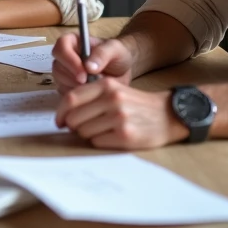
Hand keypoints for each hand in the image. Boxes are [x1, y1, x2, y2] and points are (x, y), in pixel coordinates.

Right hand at [52, 33, 134, 92]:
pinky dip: (77, 96)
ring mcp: (65, 72)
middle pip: (57, 66)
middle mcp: (65, 56)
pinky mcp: (67, 86)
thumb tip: (88, 66)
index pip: (61, 47)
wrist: (122, 71)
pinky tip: (90, 94)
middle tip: (90, 85)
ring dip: (75, 87)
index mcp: (73, 41)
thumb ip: (102, 54)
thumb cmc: (117, 55)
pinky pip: (65, 93)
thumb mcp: (115, 49)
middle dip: (72, 77)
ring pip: (59, 81)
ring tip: (94, 87)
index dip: (69, 60)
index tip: (84, 73)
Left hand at [54, 80, 186, 148]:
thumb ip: (91, 97)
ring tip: (101, 131)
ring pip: (84, 131)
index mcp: (106, 86)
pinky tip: (111, 137)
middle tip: (81, 128)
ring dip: (87, 135)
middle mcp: (112, 99)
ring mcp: (119, 118)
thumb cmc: (136, 104)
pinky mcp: (125, 135)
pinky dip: (99, 142)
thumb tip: (65, 116)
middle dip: (73, 126)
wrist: (167, 115)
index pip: (71, 98)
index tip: (59, 121)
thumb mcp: (114, 90)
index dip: (61, 112)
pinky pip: (97, 142)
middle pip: (74, 117)